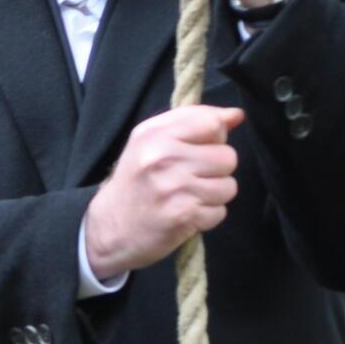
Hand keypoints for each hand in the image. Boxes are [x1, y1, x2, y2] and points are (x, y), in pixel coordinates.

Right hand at [83, 104, 244, 280]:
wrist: (108, 229)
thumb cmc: (134, 182)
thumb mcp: (150, 142)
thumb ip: (192, 122)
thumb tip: (236, 115)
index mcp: (154, 136)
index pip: (213, 124)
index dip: (215, 139)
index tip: (198, 150)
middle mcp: (163, 158)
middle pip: (227, 157)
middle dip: (215, 170)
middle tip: (189, 179)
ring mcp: (174, 188)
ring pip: (228, 186)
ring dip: (213, 195)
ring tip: (187, 197)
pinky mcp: (183, 216)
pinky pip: (220, 212)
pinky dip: (206, 216)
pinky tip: (185, 214)